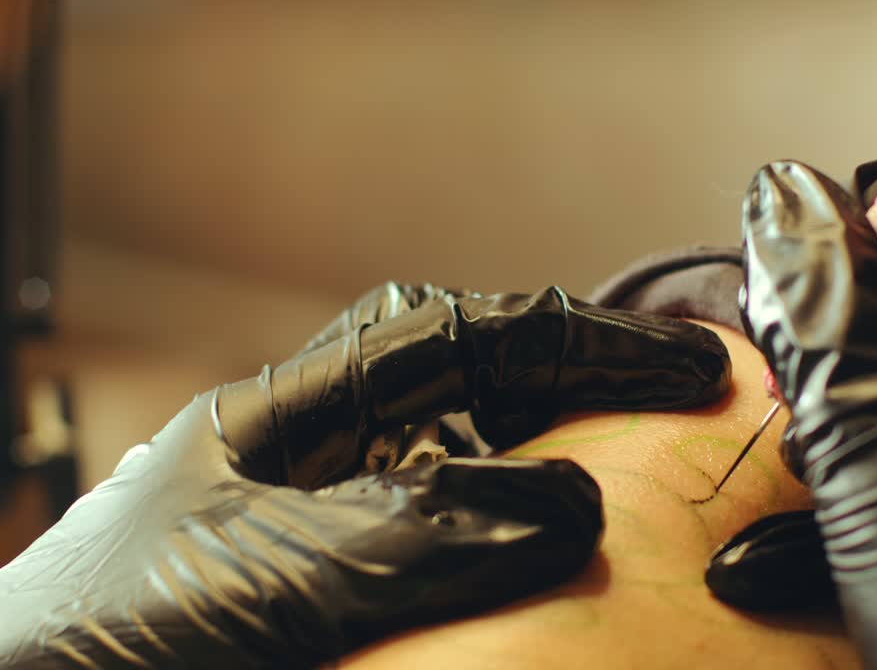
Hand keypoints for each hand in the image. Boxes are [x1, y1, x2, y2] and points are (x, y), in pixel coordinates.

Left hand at [0, 283, 729, 668]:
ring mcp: (335, 541)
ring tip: (651, 494)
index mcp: (291, 415)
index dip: (579, 338)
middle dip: (582, 387)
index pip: (458, 339)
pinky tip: (563, 589)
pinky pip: (457, 582)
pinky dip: (518, 580)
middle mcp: (322, 466)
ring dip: (560, 483)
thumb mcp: (252, 573)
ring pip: (474, 486)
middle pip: (478, 393)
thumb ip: (402, 538)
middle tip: (686, 406)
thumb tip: (570, 504)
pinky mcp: (346, 613)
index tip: (685, 360)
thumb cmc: (89, 642)